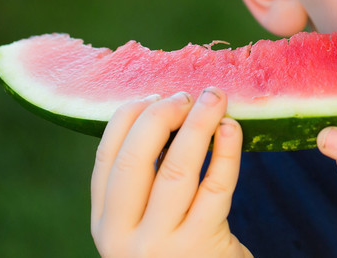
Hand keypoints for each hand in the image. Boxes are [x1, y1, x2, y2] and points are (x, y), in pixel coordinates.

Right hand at [90, 89, 251, 257]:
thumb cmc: (182, 251)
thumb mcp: (148, 222)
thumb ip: (145, 180)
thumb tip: (165, 108)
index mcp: (104, 223)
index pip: (106, 156)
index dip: (131, 117)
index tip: (157, 95)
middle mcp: (122, 237)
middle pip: (136, 160)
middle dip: (162, 115)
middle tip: (189, 94)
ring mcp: (161, 245)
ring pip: (178, 169)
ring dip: (198, 125)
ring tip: (215, 98)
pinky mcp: (201, 247)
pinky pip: (216, 186)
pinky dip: (226, 151)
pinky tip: (232, 129)